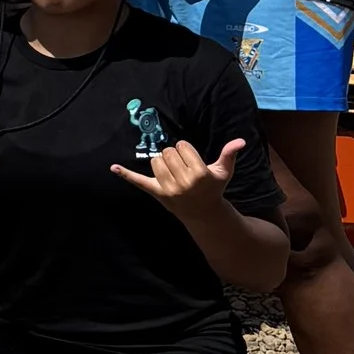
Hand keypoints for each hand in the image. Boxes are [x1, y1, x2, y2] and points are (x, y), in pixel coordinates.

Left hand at [111, 134, 243, 223]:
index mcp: (199, 174)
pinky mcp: (156, 193)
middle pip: (167, 152)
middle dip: (174, 155)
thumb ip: (229, 155)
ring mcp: (168, 189)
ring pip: (156, 160)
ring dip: (162, 162)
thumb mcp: (223, 172)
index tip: (191, 158)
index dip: (186, 150)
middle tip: (182, 166)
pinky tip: (113, 167)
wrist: (203, 213)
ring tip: (173, 172)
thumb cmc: (214, 188)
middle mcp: (183, 182)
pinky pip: (138, 181)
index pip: (182, 146)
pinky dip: (125, 174)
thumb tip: (240, 140)